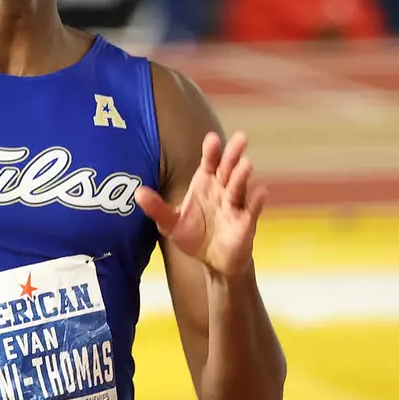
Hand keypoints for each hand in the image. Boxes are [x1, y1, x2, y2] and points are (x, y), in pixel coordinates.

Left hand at [136, 130, 266, 277]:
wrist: (212, 260)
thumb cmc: (193, 235)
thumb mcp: (170, 223)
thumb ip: (157, 208)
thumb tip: (138, 193)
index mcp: (204, 184)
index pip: (209, 163)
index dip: (211, 151)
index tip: (212, 139)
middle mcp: (221, 190)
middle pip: (228, 169)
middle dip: (233, 155)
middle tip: (240, 138)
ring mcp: (234, 205)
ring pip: (239, 187)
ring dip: (242, 176)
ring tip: (246, 164)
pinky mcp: (245, 223)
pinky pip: (251, 210)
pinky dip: (256, 201)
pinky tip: (260, 192)